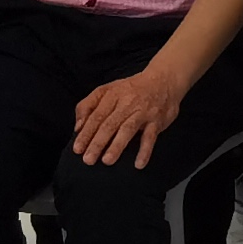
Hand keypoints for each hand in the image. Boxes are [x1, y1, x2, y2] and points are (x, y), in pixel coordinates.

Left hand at [73, 63, 188, 167]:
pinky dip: (145, 150)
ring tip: (107, 160)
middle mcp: (126, 103)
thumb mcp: (107, 90)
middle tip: (88, 160)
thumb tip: (78, 127)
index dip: (86, 133)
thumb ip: (88, 106)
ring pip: (127, 129)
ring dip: (117, 146)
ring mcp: (142, 112)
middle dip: (97, 143)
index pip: (96, 116)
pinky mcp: (156, 120)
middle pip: (109, 124)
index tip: (77, 149)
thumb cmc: (132, 89)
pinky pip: (150, 137)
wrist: (164, 80)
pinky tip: (139, 164)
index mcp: (112, 96)